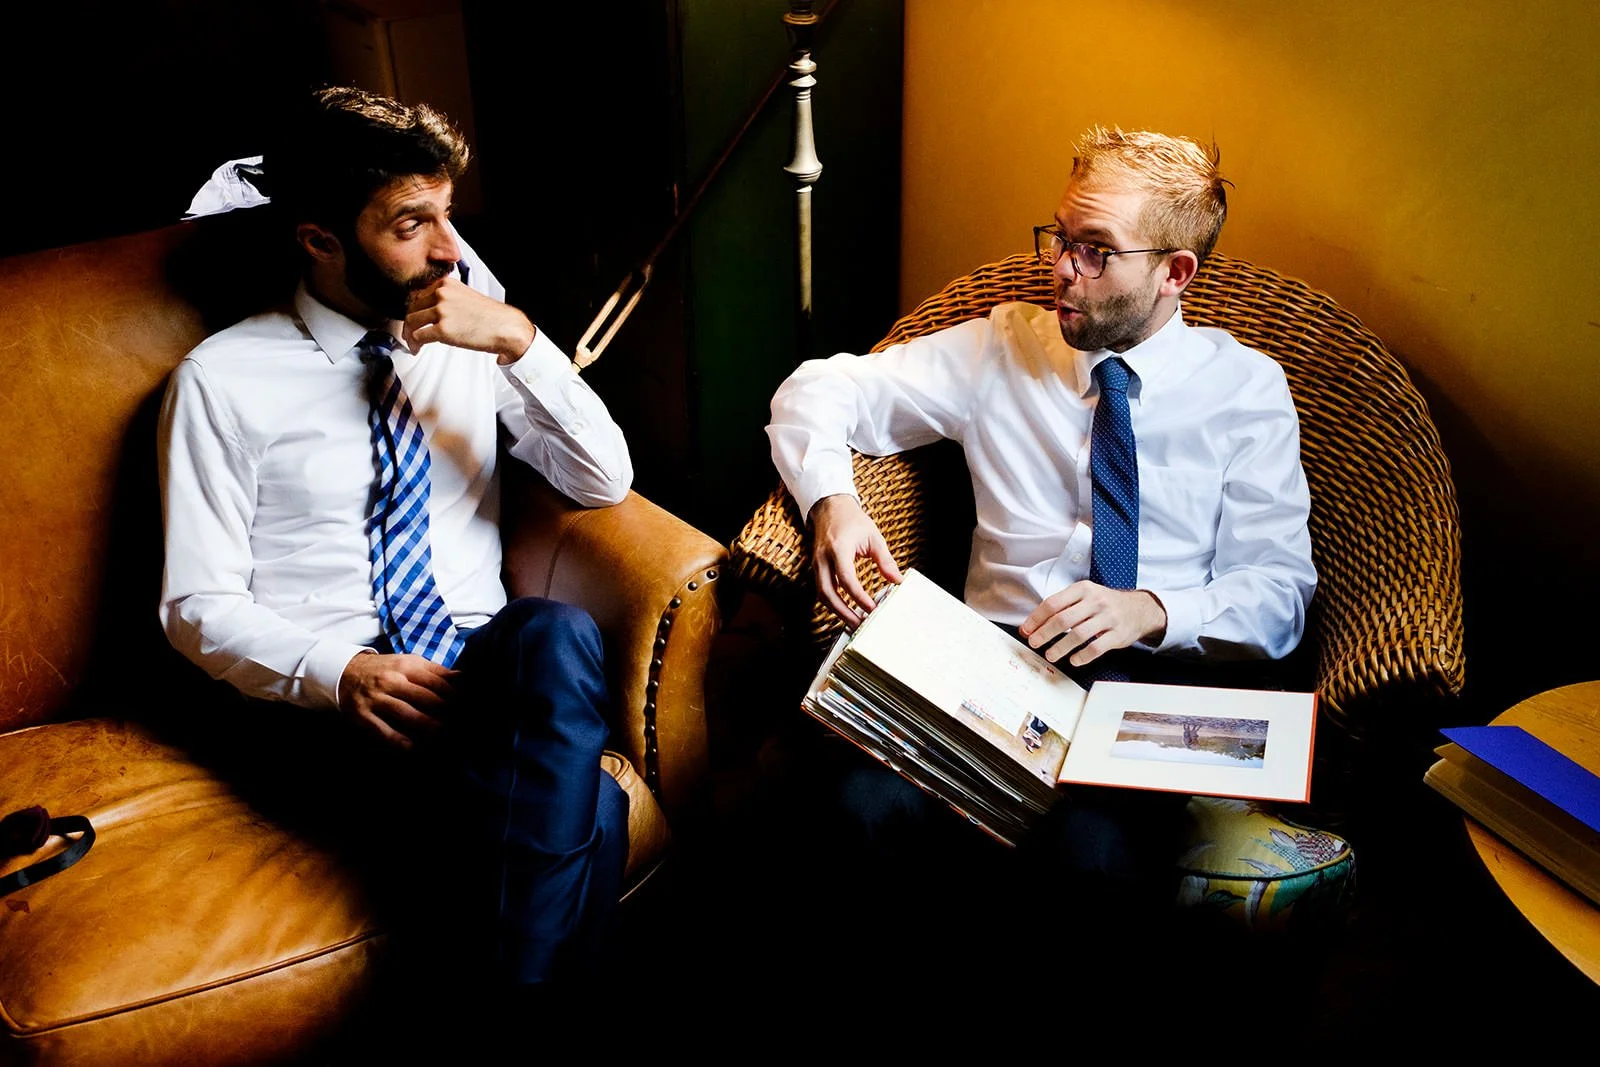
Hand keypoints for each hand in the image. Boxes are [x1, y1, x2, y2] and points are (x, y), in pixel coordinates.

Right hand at [337, 651, 457, 750]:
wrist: (346, 672)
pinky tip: (415, 748)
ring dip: (429, 728)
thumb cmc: (387, 669)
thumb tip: (463, 677)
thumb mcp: (410, 663)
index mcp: (407, 666)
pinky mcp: (363, 715)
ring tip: (445, 737)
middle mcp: (392, 681)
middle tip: (462, 726)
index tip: (469, 708)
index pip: (438, 682)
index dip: (457, 697)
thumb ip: (436, 671)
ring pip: (408, 715)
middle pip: (427, 699)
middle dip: (447, 714)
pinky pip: (385, 731)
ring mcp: (377, 699)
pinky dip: (401, 742)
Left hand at [403, 276, 536, 363]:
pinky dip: (415, 344)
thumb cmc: (490, 317)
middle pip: (412, 308)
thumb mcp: (466, 297)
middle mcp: (442, 294)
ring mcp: (442, 311)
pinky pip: (418, 336)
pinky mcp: (443, 329)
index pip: (418, 294)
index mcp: (446, 284)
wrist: (506, 328)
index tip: (414, 319)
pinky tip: (417, 349)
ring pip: (411, 322)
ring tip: (413, 344)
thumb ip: (448, 299)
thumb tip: (431, 312)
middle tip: (410, 334)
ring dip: (409, 335)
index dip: (413, 309)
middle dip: (409, 323)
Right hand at [809, 493, 902, 629]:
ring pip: (821, 594)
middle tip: (859, 624)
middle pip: (827, 593)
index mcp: (838, 548)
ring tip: (854, 621)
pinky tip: (846, 609)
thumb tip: (897, 580)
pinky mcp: (815, 567)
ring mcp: (816, 563)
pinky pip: (821, 589)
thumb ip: (885, 560)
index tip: (872, 608)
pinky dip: (833, 602)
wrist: (829, 507)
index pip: (846, 579)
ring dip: (837, 611)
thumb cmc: (851, 520)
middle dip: (843, 612)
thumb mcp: (873, 537)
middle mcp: (823, 558)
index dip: (858, 597)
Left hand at [1018, 581, 1166, 667]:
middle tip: (1034, 643)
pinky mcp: (1118, 635)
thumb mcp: (1085, 595)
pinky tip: (1074, 660)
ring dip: (1061, 647)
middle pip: (1063, 619)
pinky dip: (1082, 656)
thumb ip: (1062, 606)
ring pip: (1078, 635)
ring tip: (1050, 654)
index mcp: (1083, 589)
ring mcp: (1108, 618)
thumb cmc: (1105, 604)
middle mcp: (1096, 601)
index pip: (1053, 603)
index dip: (1036, 618)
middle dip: (1045, 633)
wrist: (1139, 609)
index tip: (1026, 630)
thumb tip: (1033, 625)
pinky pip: (1096, 648)